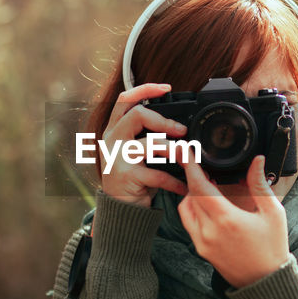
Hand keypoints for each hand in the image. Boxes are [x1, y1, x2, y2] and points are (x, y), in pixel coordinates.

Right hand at [99, 83, 188, 208]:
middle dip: (164, 120)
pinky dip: (175, 181)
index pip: (124, 100)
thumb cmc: (132, 178)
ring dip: (173, 149)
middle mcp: (111, 140)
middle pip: (136, 115)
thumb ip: (146, 135)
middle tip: (182, 130)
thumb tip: (176, 122)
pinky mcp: (126, 176)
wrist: (120, 210)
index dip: (145, 89)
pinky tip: (184, 186)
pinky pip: (157, 174)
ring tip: (186, 157)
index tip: (165, 88)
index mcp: (114, 130)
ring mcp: (117, 158)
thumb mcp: (134, 152)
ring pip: (150, 144)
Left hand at [178, 154, 292, 287]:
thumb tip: (257, 161)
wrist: (266, 281)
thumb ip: (260, 184)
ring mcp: (202, 242)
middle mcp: (209, 231)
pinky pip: (189, 223)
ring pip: (185, 209)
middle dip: (193, 177)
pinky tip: (207, 204)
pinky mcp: (201, 250)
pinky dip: (193, 209)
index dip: (191, 166)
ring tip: (206, 185)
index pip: (199, 186)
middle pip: (190, 195)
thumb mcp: (272, 213)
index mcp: (226, 219)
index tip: (187, 152)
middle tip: (200, 165)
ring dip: (191, 194)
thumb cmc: (272, 248)